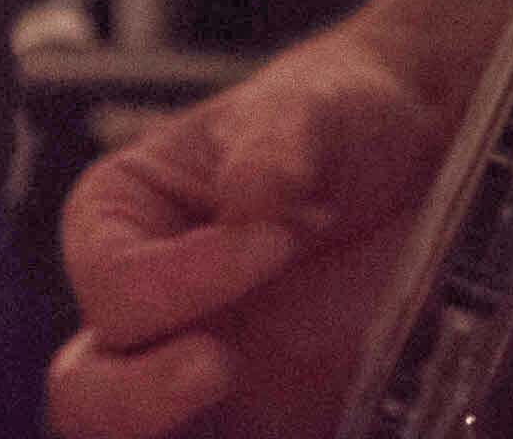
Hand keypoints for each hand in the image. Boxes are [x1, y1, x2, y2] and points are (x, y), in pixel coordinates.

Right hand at [46, 22, 452, 438]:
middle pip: (87, 392)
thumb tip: (250, 198)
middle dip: (135, 399)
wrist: (426, 159)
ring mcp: (200, 381)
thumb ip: (277, 144)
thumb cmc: (339, 117)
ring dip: (173, 431)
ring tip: (248, 404)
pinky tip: (318, 425)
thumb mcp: (312, 106)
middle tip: (219, 366)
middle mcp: (147, 316)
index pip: (113, 282)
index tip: (276, 240)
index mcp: (121, 223)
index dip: (177, 279)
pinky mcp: (267, 422)